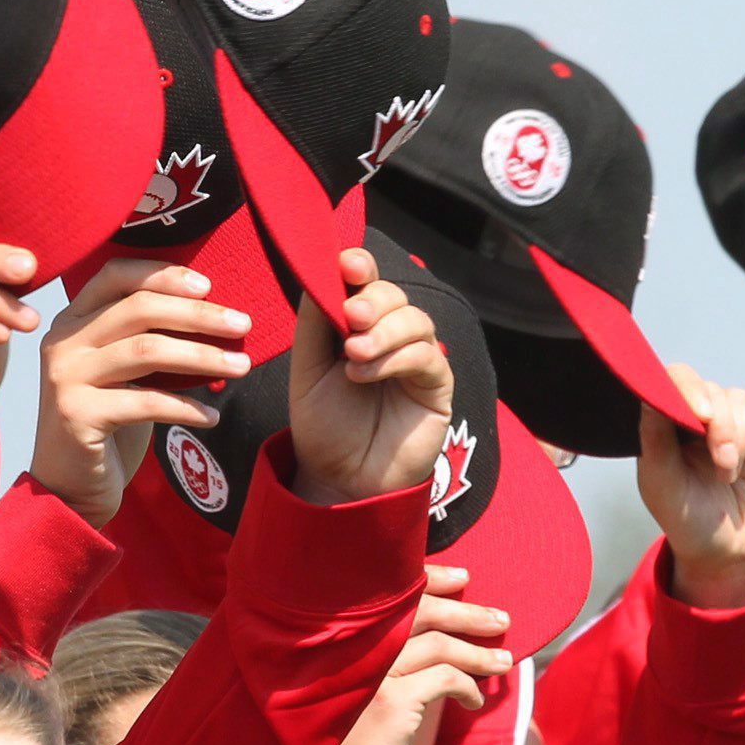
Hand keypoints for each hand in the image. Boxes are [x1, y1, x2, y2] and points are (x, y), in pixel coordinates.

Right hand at [30, 260, 251, 525]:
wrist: (69, 486)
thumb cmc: (107, 422)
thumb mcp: (123, 371)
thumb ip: (147, 337)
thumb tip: (215, 313)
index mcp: (73, 319)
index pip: (115, 274)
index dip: (162, 274)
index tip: (208, 285)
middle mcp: (63, 341)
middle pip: (139, 309)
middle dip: (198, 314)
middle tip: (243, 324)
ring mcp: (66, 377)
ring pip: (146, 351)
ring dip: (202, 357)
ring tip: (241, 367)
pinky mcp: (77, 415)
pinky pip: (145, 402)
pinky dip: (186, 407)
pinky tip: (213, 416)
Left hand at [289, 247, 453, 505]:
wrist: (340, 481)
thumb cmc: (323, 427)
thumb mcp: (307, 372)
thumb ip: (314, 325)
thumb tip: (320, 275)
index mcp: (357, 328)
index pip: (365, 283)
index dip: (360, 265)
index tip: (347, 263)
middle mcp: (390, 337)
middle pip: (393, 295)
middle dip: (372, 299)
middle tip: (351, 316)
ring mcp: (416, 360)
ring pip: (415, 320)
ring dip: (383, 331)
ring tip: (353, 354)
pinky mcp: (437, 386)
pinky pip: (427, 356)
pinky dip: (395, 358)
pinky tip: (364, 374)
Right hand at [325, 566, 513, 744]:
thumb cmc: (356, 735)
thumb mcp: (373, 684)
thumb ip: (397, 653)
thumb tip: (452, 626)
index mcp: (348, 637)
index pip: (395, 595)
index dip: (431, 580)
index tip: (462, 578)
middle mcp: (355, 647)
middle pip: (421, 611)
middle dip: (467, 613)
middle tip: (500, 619)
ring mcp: (372, 672)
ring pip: (440, 646)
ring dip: (478, 653)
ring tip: (503, 662)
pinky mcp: (392, 700)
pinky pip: (446, 679)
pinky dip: (467, 686)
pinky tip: (473, 699)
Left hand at [638, 370, 744, 609]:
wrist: (727, 552)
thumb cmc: (685, 518)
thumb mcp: (661, 482)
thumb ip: (654, 438)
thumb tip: (648, 393)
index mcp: (667, 422)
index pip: (674, 380)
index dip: (687, 388)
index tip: (698, 415)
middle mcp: (698, 418)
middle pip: (710, 389)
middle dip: (718, 423)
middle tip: (719, 460)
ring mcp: (732, 425)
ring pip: (739, 400)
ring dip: (736, 436)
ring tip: (727, 474)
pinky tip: (744, 470)